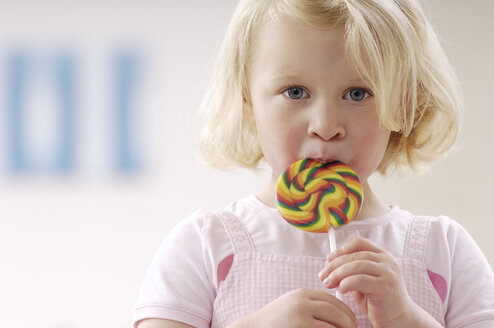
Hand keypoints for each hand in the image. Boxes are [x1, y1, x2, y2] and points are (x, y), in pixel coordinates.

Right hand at [229, 288, 356, 327]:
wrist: (255, 327)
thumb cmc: (276, 320)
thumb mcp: (293, 305)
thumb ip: (312, 304)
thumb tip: (338, 312)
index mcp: (302, 294)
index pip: (333, 300)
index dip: (346, 312)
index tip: (353, 321)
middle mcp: (302, 302)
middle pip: (336, 311)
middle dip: (349, 323)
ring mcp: (300, 317)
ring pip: (333, 324)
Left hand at [318, 237, 414, 327]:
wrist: (399, 320)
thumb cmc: (378, 301)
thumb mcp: (363, 282)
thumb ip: (351, 271)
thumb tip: (329, 262)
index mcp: (382, 256)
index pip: (359, 242)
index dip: (342, 249)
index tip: (329, 259)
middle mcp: (387, 261)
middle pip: (355, 254)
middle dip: (335, 264)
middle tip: (323, 275)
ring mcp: (388, 273)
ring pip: (357, 265)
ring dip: (338, 274)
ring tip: (328, 283)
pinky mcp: (385, 286)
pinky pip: (361, 280)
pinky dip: (347, 283)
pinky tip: (341, 290)